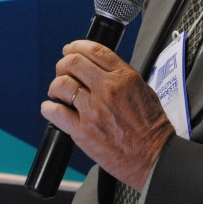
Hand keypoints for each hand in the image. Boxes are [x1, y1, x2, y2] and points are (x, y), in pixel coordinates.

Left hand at [41, 40, 174, 191]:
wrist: (153, 157)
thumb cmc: (151, 128)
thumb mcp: (143, 90)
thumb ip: (121, 77)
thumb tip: (100, 70)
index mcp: (124, 77)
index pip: (94, 50)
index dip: (77, 46)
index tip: (71, 49)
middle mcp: (107, 89)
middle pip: (74, 63)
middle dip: (63, 63)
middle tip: (62, 69)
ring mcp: (93, 110)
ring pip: (62, 84)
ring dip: (55, 85)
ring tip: (57, 91)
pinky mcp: (82, 131)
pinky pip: (55, 112)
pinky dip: (49, 107)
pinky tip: (51, 108)